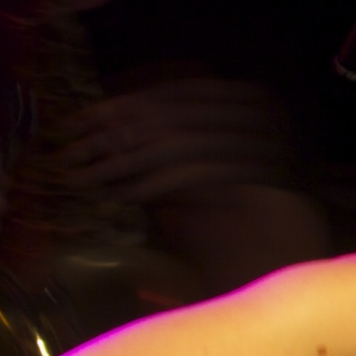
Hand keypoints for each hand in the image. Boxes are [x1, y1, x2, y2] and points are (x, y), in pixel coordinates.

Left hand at [61, 79, 293, 205]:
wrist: (287, 264)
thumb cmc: (239, 227)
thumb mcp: (193, 172)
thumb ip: (163, 144)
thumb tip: (108, 122)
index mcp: (252, 100)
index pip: (174, 90)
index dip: (123, 103)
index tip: (79, 119)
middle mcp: (265, 112)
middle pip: (170, 114)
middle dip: (112, 136)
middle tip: (69, 154)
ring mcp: (271, 143)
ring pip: (175, 142)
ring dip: (123, 163)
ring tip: (85, 181)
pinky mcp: (268, 179)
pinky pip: (192, 173)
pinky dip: (153, 185)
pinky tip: (121, 198)